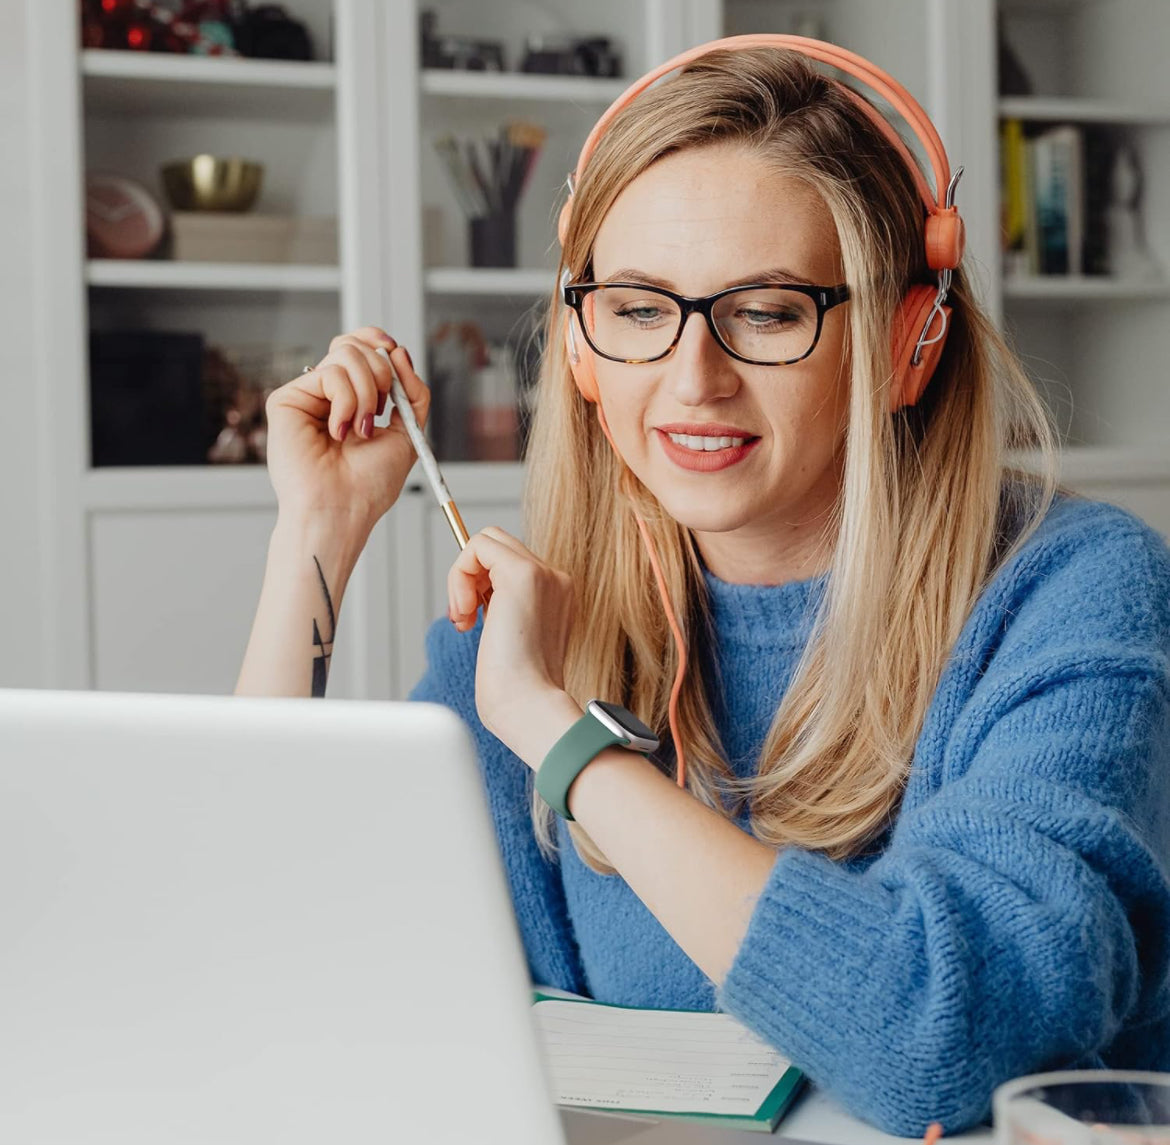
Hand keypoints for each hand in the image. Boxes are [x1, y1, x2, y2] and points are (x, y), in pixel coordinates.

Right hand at [264, 327, 430, 534]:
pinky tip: (338, 431)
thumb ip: (412, 392)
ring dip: (366, 392)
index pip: (362, 348)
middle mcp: (327, 394)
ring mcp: (307, 395)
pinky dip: (346, 401)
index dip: (379, 342)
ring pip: (346, 354)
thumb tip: (398, 351)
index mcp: (353, 399)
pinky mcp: (286, 399)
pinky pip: (329, 373)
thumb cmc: (370, 483)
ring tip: (360, 430)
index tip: (396, 354)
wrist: (342, 509)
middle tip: (379, 410)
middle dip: (381, 371)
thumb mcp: (407, 432)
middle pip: (355, 344)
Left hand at [448, 526, 576, 757]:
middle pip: (499, 544)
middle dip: (470, 576)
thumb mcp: (511, 640)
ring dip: (462, 576)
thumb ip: (503, 610)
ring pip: (486, 541)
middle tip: (465, 616)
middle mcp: (557, 580)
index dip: (481, 584)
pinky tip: (465, 612)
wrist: (529, 707)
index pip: (510, 562)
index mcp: (558, 596)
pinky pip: (477, 546)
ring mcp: (544, 574)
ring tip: (464, 618)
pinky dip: (459, 575)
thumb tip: (473, 591)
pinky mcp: (523, 574)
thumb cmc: (518, 691)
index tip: (472, 619)